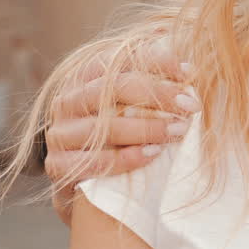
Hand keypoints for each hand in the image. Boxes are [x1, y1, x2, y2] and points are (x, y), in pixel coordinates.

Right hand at [45, 36, 199, 222]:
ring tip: (178, 131)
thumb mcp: (135, 108)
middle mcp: (68, 101)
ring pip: (102, 126)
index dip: (154, 61)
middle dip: (155, 95)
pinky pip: (91, 161)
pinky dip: (124, 158)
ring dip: (145, 128)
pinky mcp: (57, 165)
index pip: (117, 59)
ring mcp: (59, 133)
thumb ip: (154, 87)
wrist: (91, 189)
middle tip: (189, 106)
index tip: (189, 72)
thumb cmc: (122, 139)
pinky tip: (152, 155)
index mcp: (85, 79)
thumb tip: (192, 71)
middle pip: (110, 88)